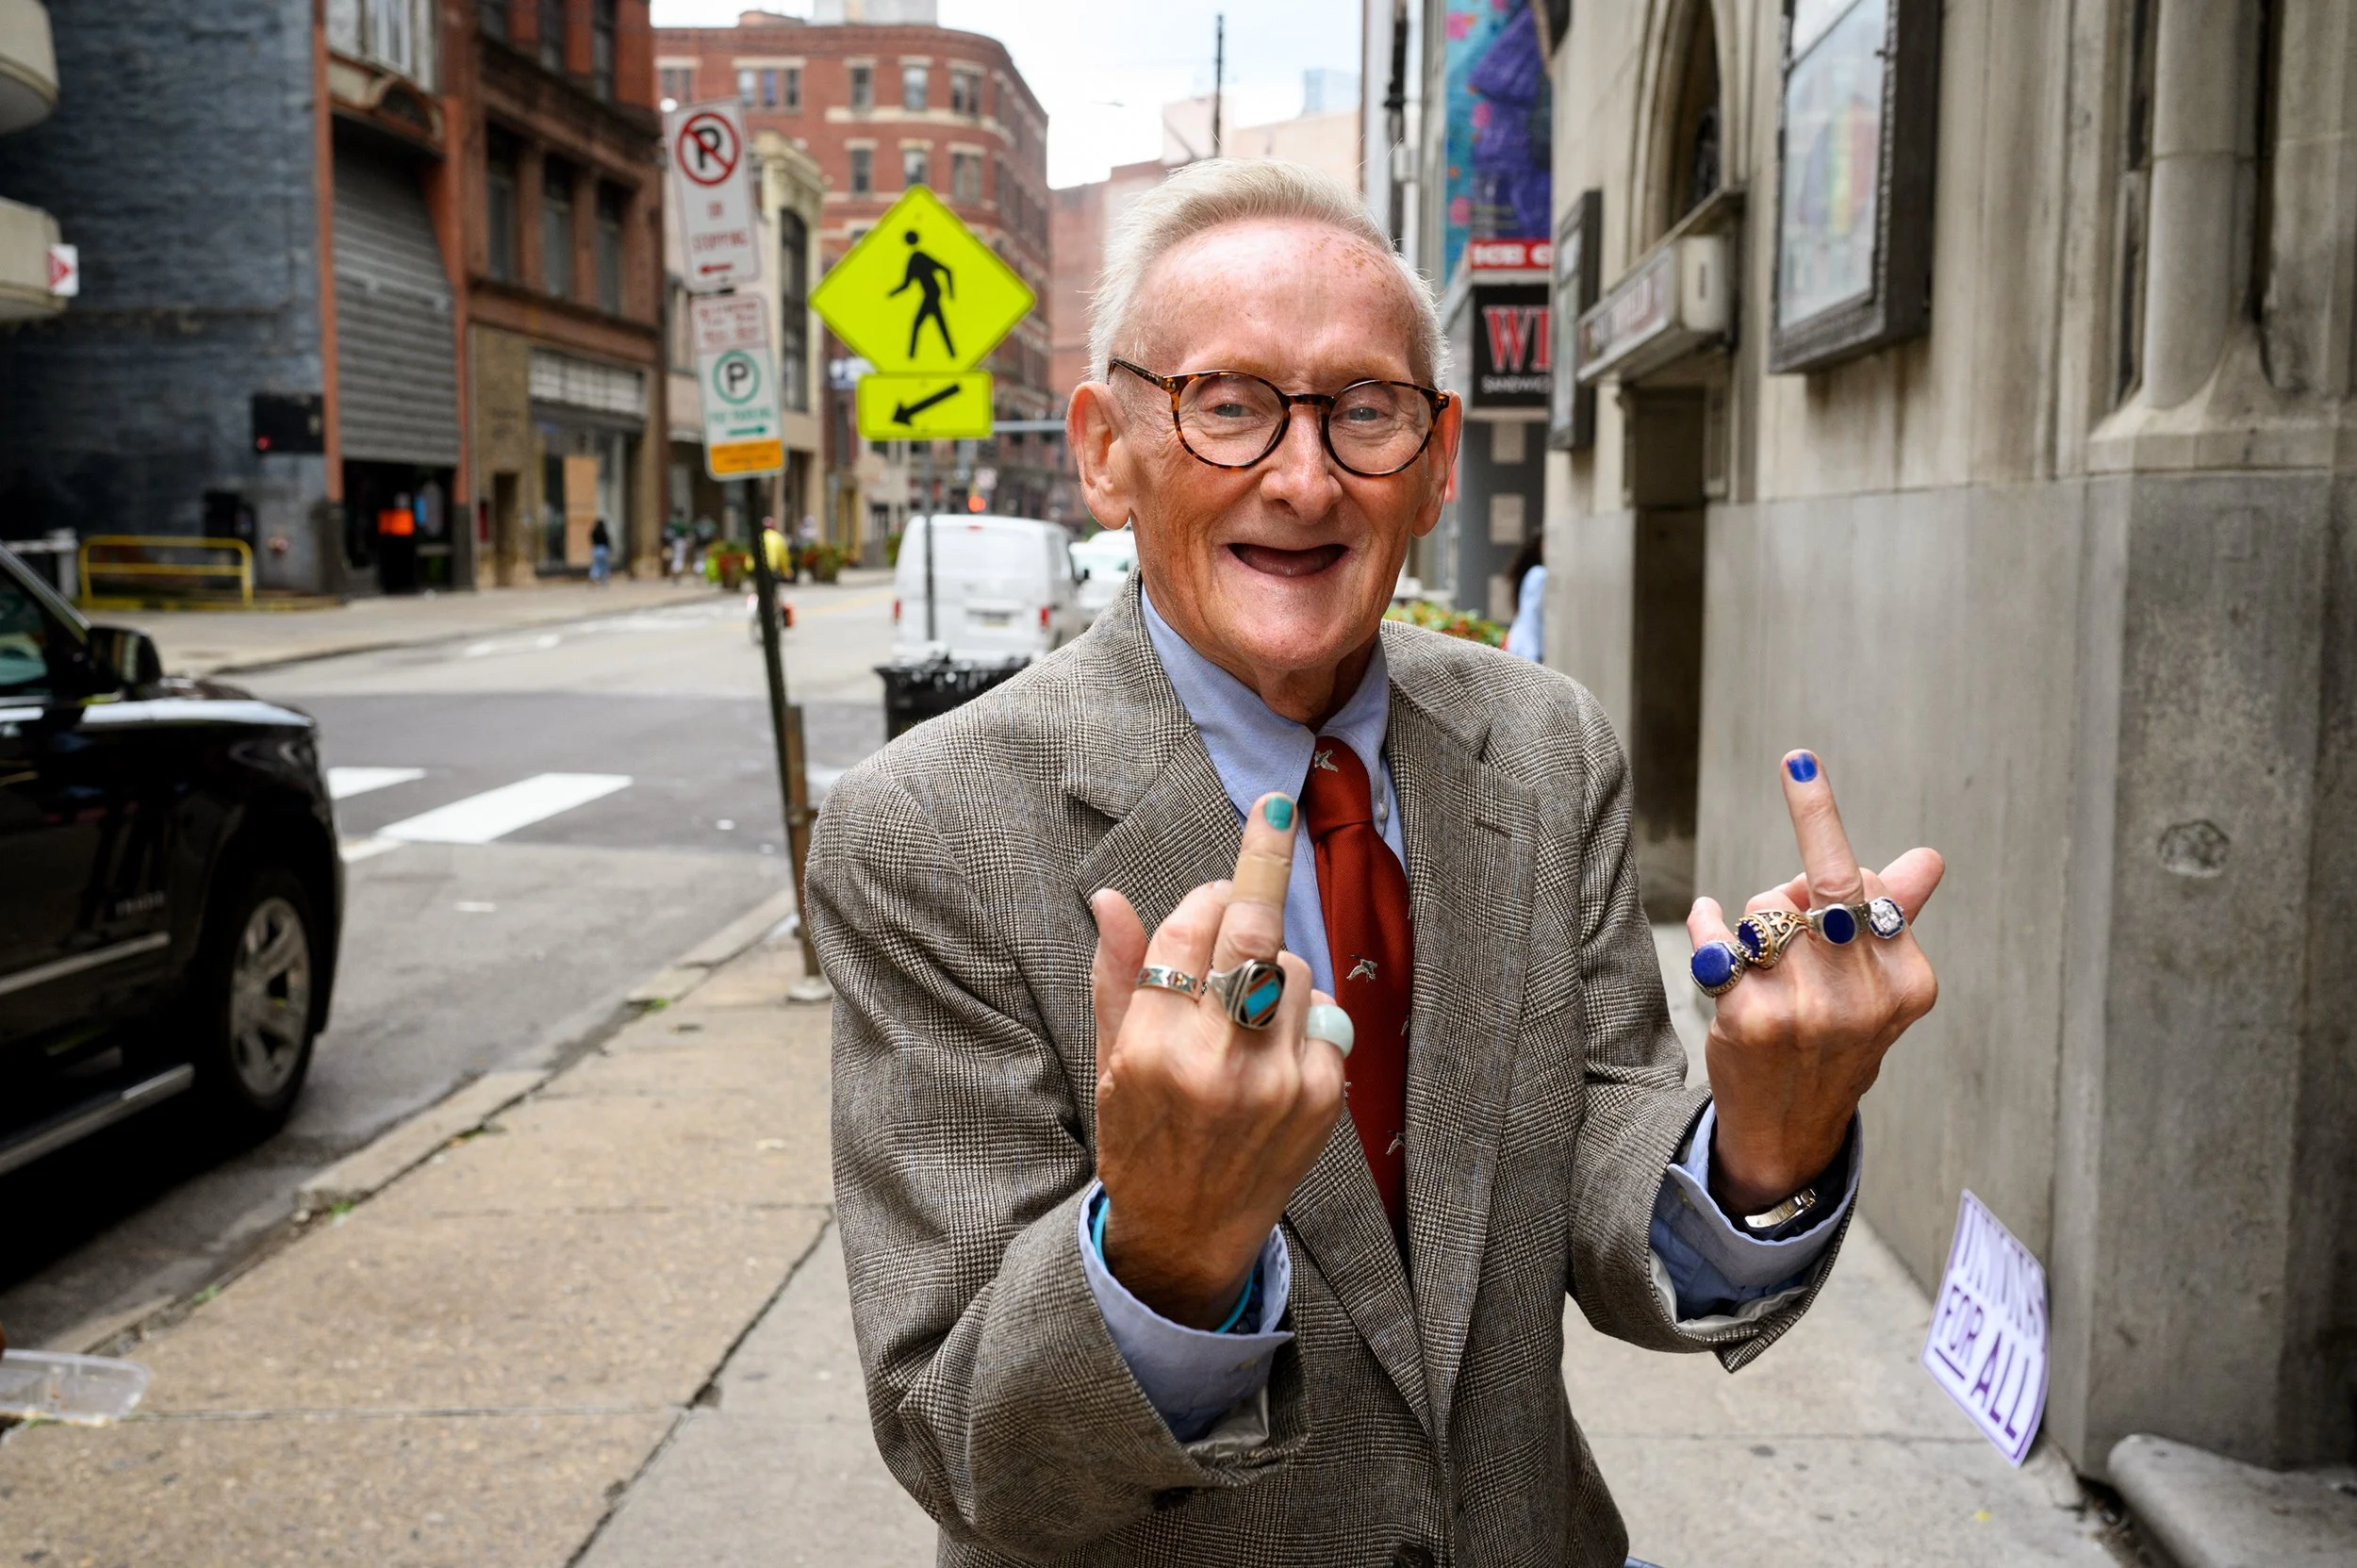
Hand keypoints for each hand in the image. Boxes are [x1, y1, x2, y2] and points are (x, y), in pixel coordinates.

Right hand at [1088, 793, 1345, 1327]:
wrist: (1188, 1236)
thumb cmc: (1141, 1138)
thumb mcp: (1111, 1060)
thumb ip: (1118, 974)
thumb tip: (1109, 897)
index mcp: (1153, 1046)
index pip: (1190, 928)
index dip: (1207, 893)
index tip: (1217, 881)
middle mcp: (1215, 1062)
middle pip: (1253, 931)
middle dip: (1263, 865)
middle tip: (1273, 817)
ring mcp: (1275, 1082)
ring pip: (1294, 966)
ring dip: (1276, 962)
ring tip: (1250, 1003)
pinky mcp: (1320, 1099)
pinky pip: (1325, 1014)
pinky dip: (1304, 1012)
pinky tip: (1276, 1044)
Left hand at [1688, 750, 1943, 1214]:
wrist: (1789, 1132)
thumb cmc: (1834, 1041)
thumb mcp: (1878, 987)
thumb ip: (1895, 916)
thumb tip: (1930, 858)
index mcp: (1907, 983)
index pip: (1869, 884)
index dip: (1835, 861)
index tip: (1802, 767)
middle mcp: (1864, 998)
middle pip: (1826, 884)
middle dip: (1814, 818)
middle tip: (1799, 760)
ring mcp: (1807, 1011)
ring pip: (1766, 910)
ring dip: (1754, 918)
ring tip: (1763, 959)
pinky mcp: (1750, 1019)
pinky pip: (1718, 939)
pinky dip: (1708, 926)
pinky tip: (1710, 930)